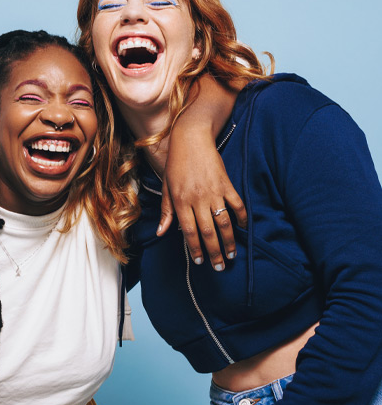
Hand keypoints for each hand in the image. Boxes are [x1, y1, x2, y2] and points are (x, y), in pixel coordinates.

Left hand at [157, 129, 247, 269]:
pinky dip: (241, 218)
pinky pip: (237, 205)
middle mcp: (197, 199)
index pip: (189, 232)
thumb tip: (160, 232)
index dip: (195, 248)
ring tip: (232, 254)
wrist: (191, 139)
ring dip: (229, 240)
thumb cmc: (176, 164)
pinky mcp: (227, 184)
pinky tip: (243, 229)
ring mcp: (214, 192)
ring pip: (224, 222)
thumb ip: (166, 211)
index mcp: (181, 201)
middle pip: (208, 232)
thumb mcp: (166, 187)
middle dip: (214, 251)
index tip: (200, 261)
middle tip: (219, 266)